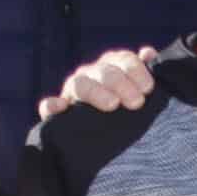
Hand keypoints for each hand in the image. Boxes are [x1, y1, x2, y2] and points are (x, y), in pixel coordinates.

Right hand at [38, 45, 161, 119]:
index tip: (148, 88)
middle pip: (104, 71)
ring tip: (113, 105)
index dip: (136, 70)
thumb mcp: (136, 94)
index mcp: (111, 67)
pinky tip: (61, 107)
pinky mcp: (56, 114)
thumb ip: (142, 73)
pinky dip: (52, 106)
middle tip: (136, 103)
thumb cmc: (124, 115)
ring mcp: (71, 93)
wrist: (102, 142)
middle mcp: (90, 76)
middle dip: (122, 84)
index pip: (122, 59)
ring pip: (79, 84)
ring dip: (97, 92)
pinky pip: (48, 107)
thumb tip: (148, 53)